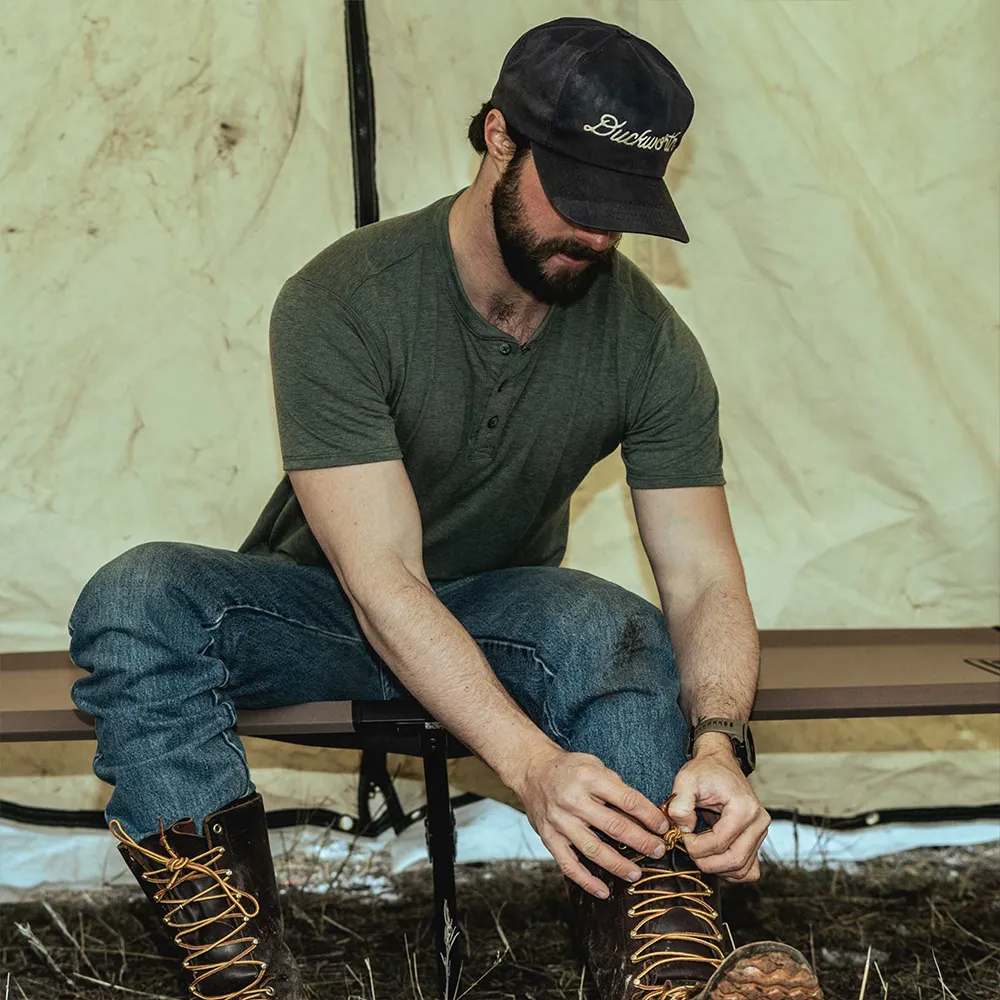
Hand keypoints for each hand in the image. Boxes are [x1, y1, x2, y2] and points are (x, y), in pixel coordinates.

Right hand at [510, 744, 672, 898]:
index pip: (627, 800)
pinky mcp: (548, 837)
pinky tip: (603, 891)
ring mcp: (559, 821)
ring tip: (636, 874)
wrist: (532, 770)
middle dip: (641, 841)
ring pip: (593, 849)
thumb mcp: (594, 764)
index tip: (664, 827)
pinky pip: (568, 864)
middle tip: (658, 851)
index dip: (649, 816)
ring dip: (618, 865)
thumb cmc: (569, 768)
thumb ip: (616, 786)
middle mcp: (573, 800)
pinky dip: (586, 881)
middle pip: (614, 826)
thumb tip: (644, 811)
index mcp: (590, 778)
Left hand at [667, 737, 769, 882]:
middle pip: (734, 860)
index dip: (696, 846)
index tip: (682, 836)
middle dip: (706, 861)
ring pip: (742, 868)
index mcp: (744, 808)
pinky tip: (714, 857)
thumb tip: (684, 830)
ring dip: (717, 867)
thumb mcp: (686, 780)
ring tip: (699, 851)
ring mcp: (761, 832)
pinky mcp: (757, 839)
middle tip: (689, 849)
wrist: (719, 762)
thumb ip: (679, 804)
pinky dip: (731, 869)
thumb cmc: (705, 771)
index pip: (720, 843)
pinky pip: (749, 868)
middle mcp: (758, 822)